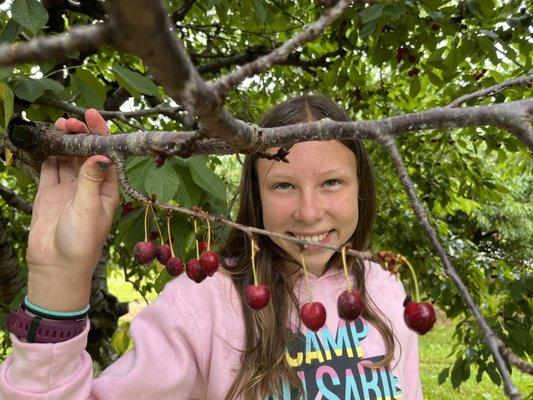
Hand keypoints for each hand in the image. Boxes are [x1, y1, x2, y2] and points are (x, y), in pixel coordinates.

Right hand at [26, 109, 119, 285]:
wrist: (56, 266)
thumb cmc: (81, 242)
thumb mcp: (89, 208)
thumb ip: (91, 180)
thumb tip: (101, 154)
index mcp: (108, 190)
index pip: (107, 155)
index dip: (101, 135)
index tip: (92, 116)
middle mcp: (90, 186)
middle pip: (87, 153)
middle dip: (81, 135)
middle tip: (70, 122)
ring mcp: (70, 189)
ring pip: (68, 158)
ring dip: (64, 141)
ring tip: (58, 126)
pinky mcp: (50, 193)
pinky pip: (50, 168)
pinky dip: (48, 154)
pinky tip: (46, 139)